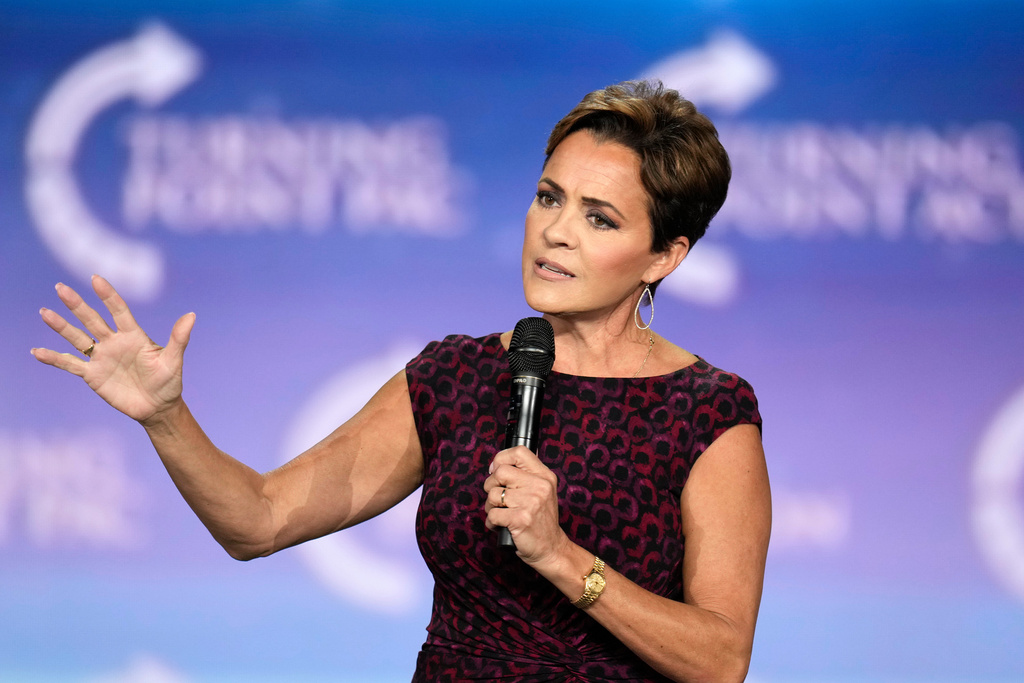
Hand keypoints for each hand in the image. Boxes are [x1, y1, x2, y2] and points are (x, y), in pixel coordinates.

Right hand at [31, 275, 194, 423]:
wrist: (158, 407)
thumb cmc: (168, 382)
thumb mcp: (174, 360)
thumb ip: (179, 338)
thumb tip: (192, 315)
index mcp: (133, 336)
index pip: (119, 311)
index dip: (108, 296)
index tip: (96, 279)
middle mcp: (114, 342)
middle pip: (92, 320)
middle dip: (77, 305)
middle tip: (60, 287)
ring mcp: (101, 357)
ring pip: (77, 338)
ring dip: (61, 326)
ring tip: (45, 312)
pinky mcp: (92, 375)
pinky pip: (70, 364)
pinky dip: (54, 358)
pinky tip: (37, 351)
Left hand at [483, 446, 572, 568]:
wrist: (551, 548)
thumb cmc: (540, 520)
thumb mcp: (542, 492)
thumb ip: (526, 476)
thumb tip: (499, 462)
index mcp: (545, 476)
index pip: (519, 452)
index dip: (501, 459)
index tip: (496, 471)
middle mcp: (540, 486)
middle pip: (500, 472)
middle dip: (491, 486)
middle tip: (498, 498)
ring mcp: (531, 502)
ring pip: (493, 494)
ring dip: (490, 507)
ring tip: (501, 514)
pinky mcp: (521, 519)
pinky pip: (492, 514)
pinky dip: (492, 522)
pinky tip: (501, 526)